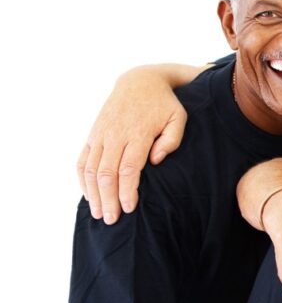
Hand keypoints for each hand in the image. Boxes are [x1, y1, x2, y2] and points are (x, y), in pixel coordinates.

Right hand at [78, 66, 188, 223]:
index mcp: (137, 133)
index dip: (127, 191)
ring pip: (91, 169)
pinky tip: (89, 195)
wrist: (139, 82)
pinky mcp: (92, 134)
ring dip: (93, 194)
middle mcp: (115, 135)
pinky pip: (82, 160)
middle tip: (112, 220)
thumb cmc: (164, 105)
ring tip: (99, 214)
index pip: (128, 168)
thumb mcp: (178, 118)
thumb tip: (155, 161)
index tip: (129, 209)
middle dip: (108, 199)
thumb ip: (171, 140)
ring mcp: (100, 134)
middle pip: (107, 173)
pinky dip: (83, 179)